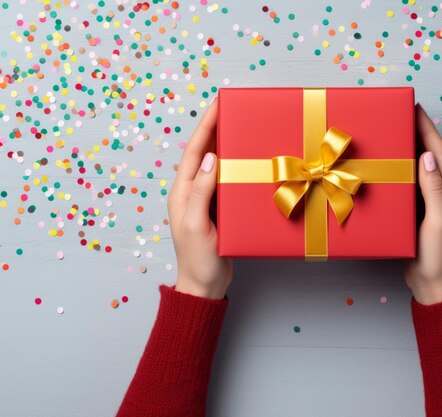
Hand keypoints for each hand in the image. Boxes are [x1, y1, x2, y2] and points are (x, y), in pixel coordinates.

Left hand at [167, 98, 232, 299]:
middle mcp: (193, 192)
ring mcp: (207, 200)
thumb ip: (201, 192)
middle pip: (205, 153)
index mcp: (183, 192)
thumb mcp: (196, 225)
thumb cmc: (198, 260)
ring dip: (229, 146)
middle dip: (217, 129)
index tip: (218, 105)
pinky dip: (237, 168)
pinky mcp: (220, 209)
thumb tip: (210, 158)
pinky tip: (250, 162)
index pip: (194, 152)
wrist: (205, 285)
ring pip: (218, 166)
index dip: (206, 127)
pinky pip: (229, 182)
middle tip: (234, 110)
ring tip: (244, 128)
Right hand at [404, 104, 441, 304]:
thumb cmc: (438, 258)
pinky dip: (405, 169)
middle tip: (405, 114)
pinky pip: (414, 184)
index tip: (417, 110)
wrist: (432, 285)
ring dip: (413, 148)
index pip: (441, 155)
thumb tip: (429, 156)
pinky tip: (394, 163)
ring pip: (424, 169)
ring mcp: (434, 203)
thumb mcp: (437, 222)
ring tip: (398, 131)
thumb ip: (433, 189)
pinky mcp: (422, 212)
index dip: (429, 131)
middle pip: (434, 157)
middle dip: (421, 133)